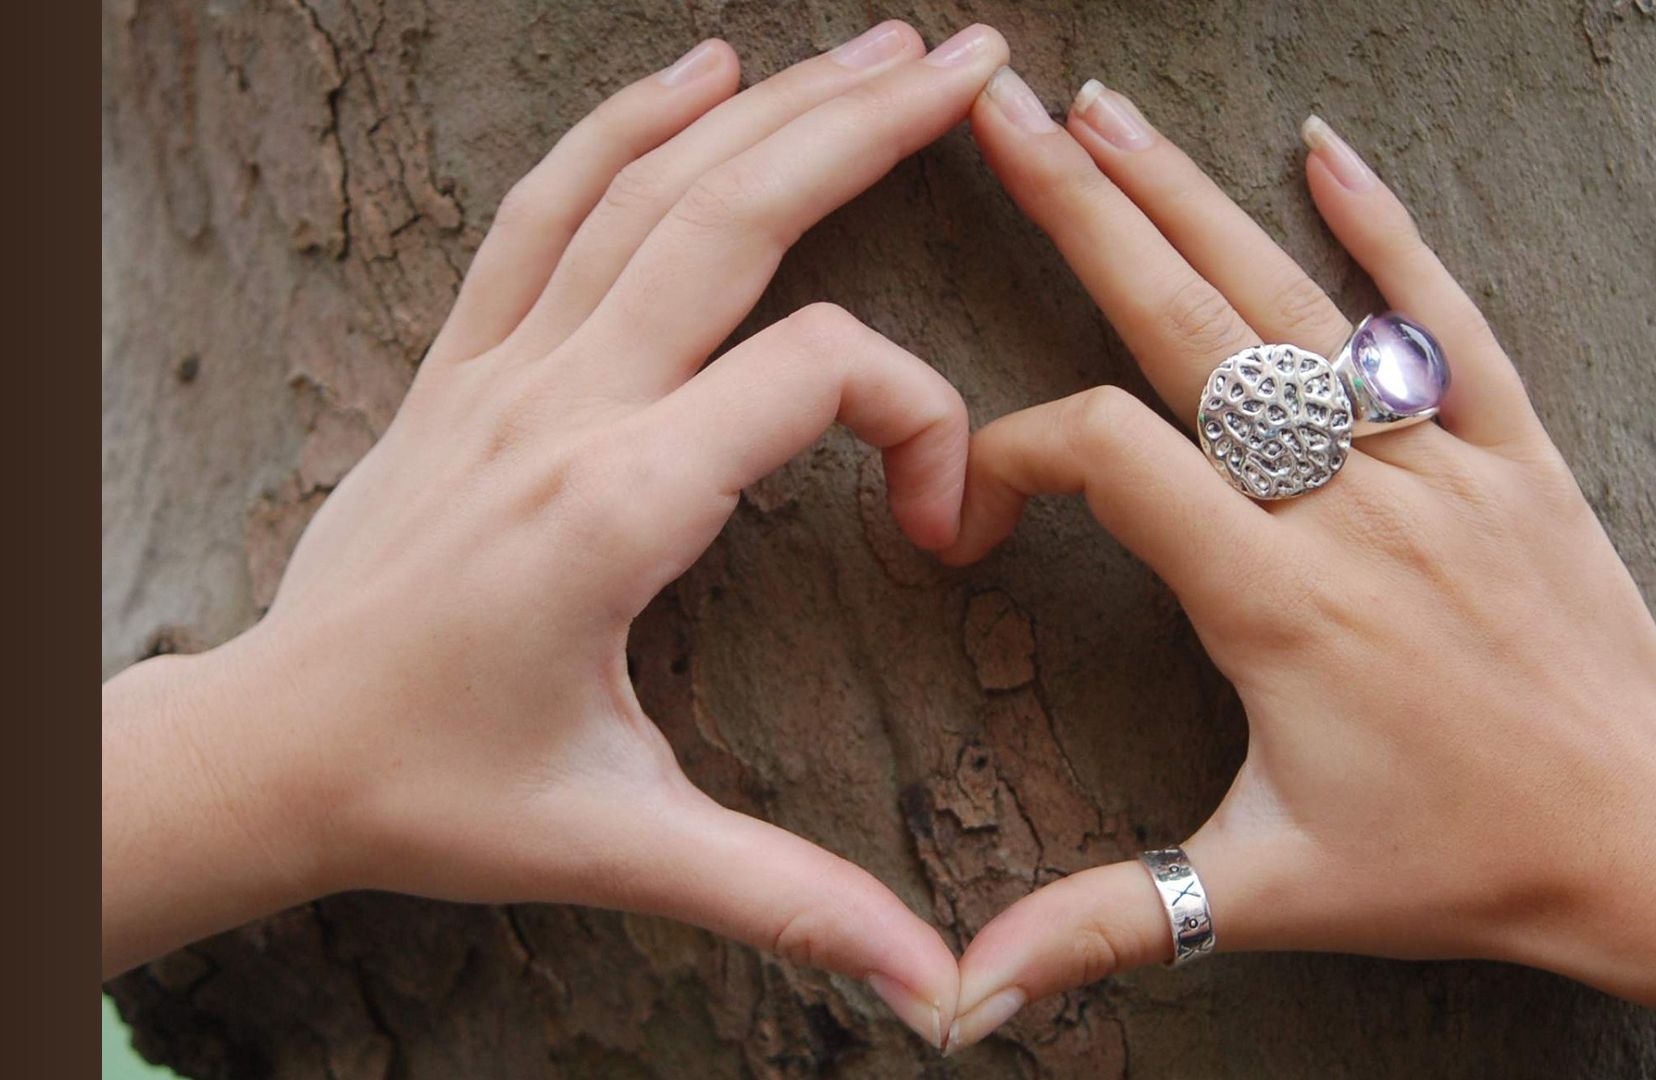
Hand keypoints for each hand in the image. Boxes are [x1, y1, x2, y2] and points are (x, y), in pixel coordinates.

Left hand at [101, 22, 1015, 1047]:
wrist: (271, 750)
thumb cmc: (435, 792)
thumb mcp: (621, 845)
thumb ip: (785, 899)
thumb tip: (932, 987)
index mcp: (619, 505)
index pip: (821, 373)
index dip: (926, 424)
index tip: (942, 532)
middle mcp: (564, 405)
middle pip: (735, 215)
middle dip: (866, 126)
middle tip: (971, 60)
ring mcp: (504, 370)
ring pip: (645, 188)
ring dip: (766, 106)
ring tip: (871, 48)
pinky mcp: (465, 365)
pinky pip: (544, 209)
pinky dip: (621, 126)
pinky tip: (693, 75)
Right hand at [937, 71, 1655, 1049]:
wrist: (1637, 848)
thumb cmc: (1447, 868)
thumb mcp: (1258, 894)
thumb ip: (1097, 924)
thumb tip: (950, 1000)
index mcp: (1275, 601)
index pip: (1110, 456)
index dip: (1013, 455)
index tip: (970, 509)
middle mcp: (1352, 509)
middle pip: (1191, 327)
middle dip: (1080, 213)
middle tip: (1001, 114)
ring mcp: (1443, 469)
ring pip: (1298, 305)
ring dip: (1191, 200)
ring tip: (1103, 113)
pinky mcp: (1518, 459)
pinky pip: (1450, 322)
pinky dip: (1385, 230)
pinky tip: (1321, 146)